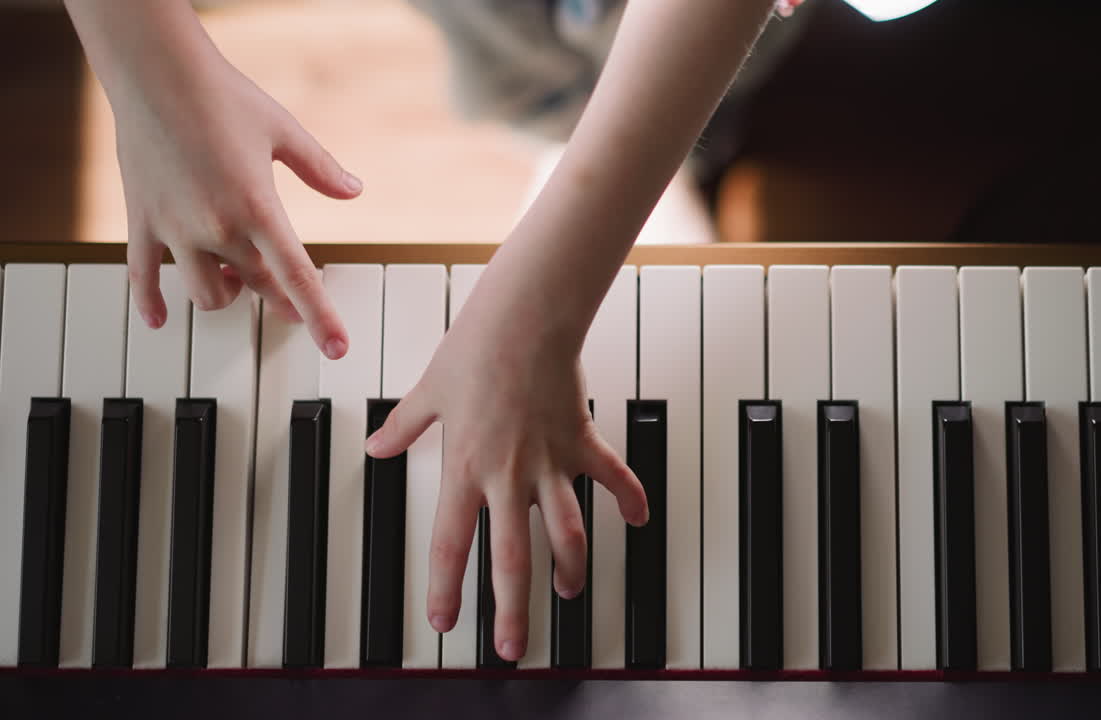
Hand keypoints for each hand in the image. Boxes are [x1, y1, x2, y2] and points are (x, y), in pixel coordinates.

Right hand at [113, 50, 356, 357]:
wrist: (156, 74)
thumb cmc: (224, 98)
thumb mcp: (285, 132)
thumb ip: (321, 168)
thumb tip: (353, 191)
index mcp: (258, 208)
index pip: (298, 277)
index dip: (321, 317)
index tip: (337, 348)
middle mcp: (216, 227)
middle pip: (258, 287)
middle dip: (279, 299)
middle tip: (293, 304)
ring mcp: (175, 229)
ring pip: (205, 294)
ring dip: (226, 294)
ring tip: (235, 277)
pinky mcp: (142, 221)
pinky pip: (142, 276)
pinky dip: (150, 301)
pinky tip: (159, 320)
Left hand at [365, 284, 648, 661]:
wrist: (524, 317)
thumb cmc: (475, 349)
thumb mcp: (427, 392)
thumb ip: (402, 428)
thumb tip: (375, 446)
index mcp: (464, 468)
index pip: (450, 543)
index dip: (446, 589)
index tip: (444, 622)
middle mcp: (508, 475)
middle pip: (512, 558)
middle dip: (513, 609)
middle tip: (514, 646)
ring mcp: (549, 461)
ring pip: (567, 531)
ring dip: (570, 567)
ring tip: (568, 592)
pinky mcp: (581, 440)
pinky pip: (612, 476)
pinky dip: (630, 498)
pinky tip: (640, 520)